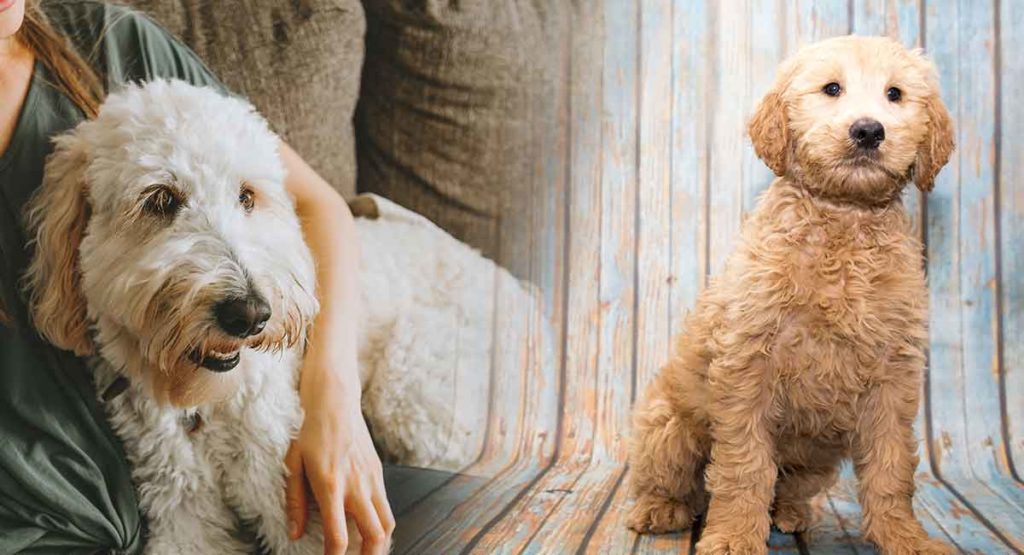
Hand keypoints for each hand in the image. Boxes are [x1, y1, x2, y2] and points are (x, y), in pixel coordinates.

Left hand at [285, 351, 393, 554]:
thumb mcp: (293, 465)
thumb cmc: (310, 432)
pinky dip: (380, 524)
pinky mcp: (378, 473)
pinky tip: (368, 529)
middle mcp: (356, 486)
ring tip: (367, 553)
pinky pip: (385, 506)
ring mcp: (371, 479)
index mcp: (330, 486)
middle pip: (374, 536)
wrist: (335, 402)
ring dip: (380, 544)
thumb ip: (295, 502)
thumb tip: (296, 533)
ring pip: (387, 523)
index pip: (339, 536)